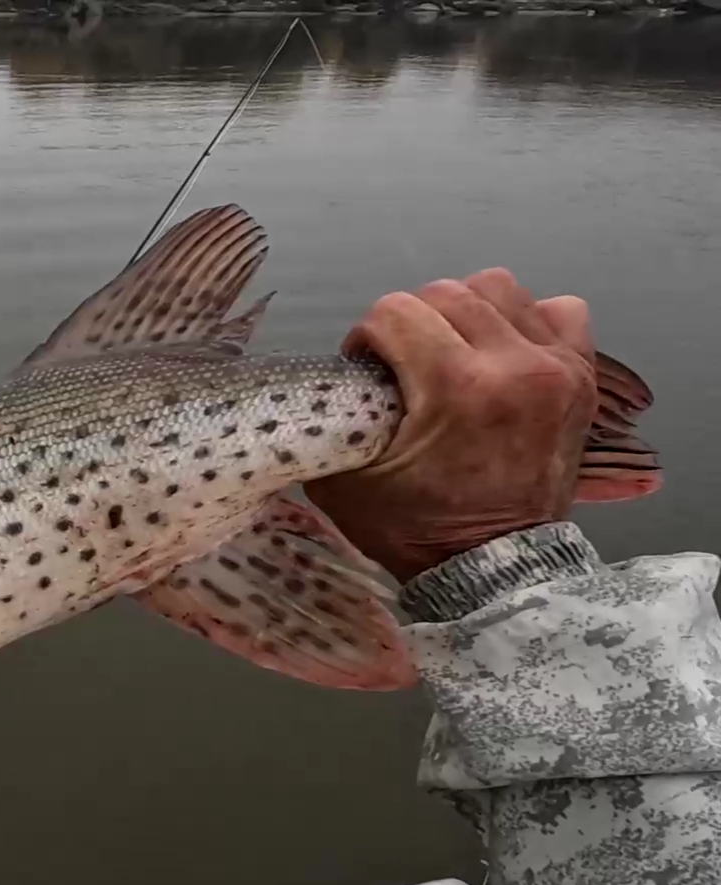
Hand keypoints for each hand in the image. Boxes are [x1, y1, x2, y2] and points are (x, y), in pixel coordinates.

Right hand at [306, 268, 599, 582]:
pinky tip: (504, 352)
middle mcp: (513, 364)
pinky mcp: (583, 376)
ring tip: (451, 351)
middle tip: (402, 365)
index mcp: (455, 386)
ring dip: (463, 312)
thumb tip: (329, 381)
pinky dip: (527, 321)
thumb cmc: (414, 528)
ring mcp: (556, 367)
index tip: (366, 372)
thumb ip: (330, 420)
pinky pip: (560, 310)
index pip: (393, 311)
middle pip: (443, 292)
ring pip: (497, 287)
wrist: (494, 568)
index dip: (366, 338)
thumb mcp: (343, 481)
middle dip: (409, 323)